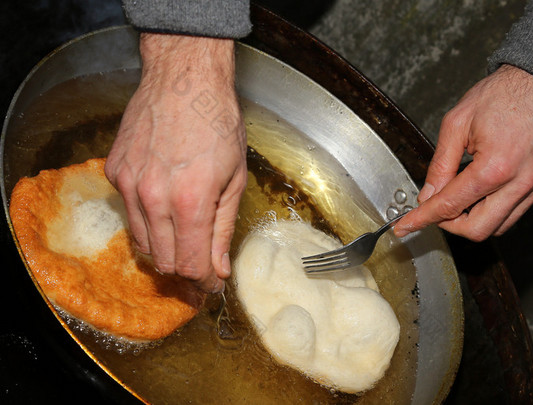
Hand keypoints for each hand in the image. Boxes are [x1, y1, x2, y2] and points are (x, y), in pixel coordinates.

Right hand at [105, 33, 246, 291]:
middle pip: (163, 262)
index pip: (190, 265)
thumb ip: (223, 229)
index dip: (203, 283)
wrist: (184, 80)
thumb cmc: (217, 123)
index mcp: (191, 202)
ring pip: (143, 244)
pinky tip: (164, 203)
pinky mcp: (114, 173)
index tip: (211, 284)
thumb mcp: (235, 179)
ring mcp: (129, 185)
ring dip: (165, 249)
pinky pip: (130, 215)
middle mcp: (154, 199)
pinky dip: (147, 221)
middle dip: (185, 270)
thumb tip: (219, 269)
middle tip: (200, 264)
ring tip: (184, 235)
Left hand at [395, 64, 532, 240]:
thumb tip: (428, 194)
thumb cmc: (503, 94)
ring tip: (460, 196)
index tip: (407, 226)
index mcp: (495, 166)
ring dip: (473, 219)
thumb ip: (440, 165)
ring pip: (500, 226)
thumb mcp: (456, 124)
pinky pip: (517, 211)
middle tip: (436, 209)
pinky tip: (483, 190)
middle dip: (450, 225)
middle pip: (478, 230)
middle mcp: (521, 182)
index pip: (451, 206)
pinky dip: (495, 209)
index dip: (424, 218)